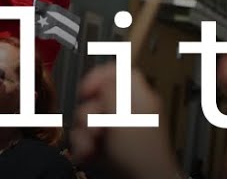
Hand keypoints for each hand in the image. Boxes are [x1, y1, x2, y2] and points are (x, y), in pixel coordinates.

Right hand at [71, 63, 178, 178]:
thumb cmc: (143, 154)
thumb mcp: (125, 113)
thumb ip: (113, 89)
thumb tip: (104, 76)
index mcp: (139, 97)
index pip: (119, 72)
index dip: (98, 77)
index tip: (86, 91)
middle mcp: (128, 112)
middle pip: (97, 98)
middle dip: (88, 114)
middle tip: (97, 128)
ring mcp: (118, 131)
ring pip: (89, 121)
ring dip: (83, 134)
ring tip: (91, 146)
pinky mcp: (109, 148)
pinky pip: (88, 139)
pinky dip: (84, 146)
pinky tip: (87, 154)